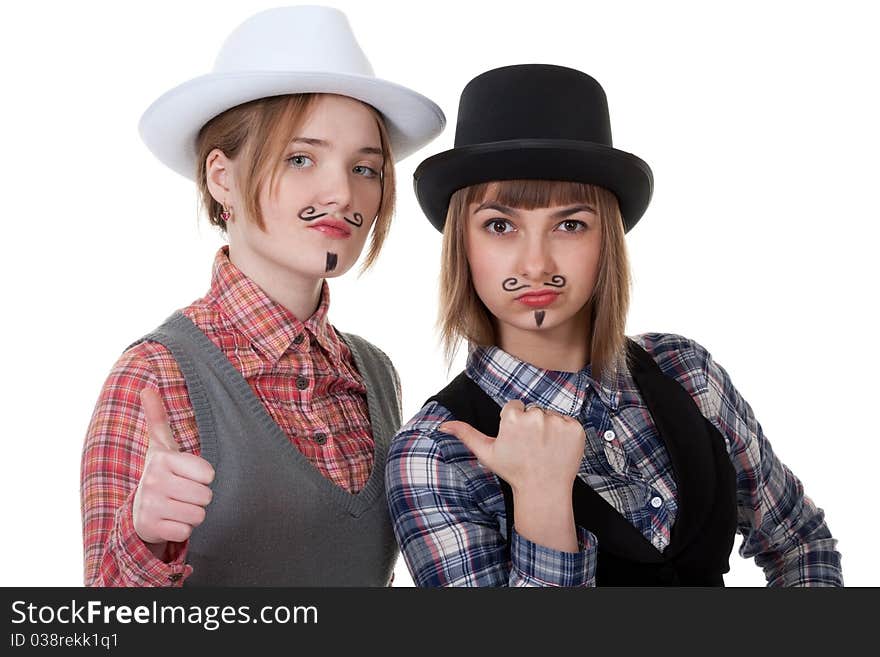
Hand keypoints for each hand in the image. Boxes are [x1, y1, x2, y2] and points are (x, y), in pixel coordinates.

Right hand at [132, 388, 214, 556]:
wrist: (138, 510)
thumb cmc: (160, 474)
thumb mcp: (160, 446)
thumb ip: (157, 418)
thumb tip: (147, 388)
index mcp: (162, 459)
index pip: (208, 473)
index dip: (204, 477)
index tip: (187, 476)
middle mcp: (154, 481)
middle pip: (206, 496)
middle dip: (200, 498)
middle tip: (183, 494)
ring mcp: (150, 506)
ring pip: (198, 515)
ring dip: (192, 514)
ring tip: (177, 507)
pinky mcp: (151, 528)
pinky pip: (186, 532)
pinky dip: (183, 530)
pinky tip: (171, 521)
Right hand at [439, 400, 584, 495]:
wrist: (543, 490)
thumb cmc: (513, 471)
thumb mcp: (486, 452)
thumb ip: (466, 434)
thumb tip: (442, 425)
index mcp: (513, 417)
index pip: (515, 408)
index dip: (515, 425)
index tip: (518, 441)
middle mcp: (535, 415)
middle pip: (533, 410)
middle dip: (532, 425)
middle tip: (531, 447)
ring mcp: (558, 422)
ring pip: (551, 415)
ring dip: (550, 429)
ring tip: (544, 449)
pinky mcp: (575, 429)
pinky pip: (569, 422)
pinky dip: (566, 434)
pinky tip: (558, 449)